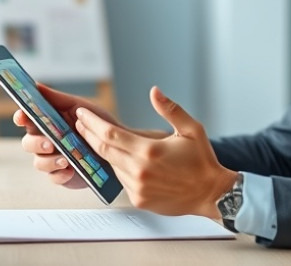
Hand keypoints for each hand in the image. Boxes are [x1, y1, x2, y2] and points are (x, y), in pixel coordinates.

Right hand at [14, 83, 167, 189]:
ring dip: (48, 161)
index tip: (23, 117)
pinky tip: (70, 170)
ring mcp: (53, 159)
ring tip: (65, 159)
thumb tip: (36, 85)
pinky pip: (53, 177)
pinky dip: (60, 174)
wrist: (120, 145)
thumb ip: (57, 98)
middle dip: (36, 143)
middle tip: (50, 143)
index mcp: (48, 122)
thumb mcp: (79, 107)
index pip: (27, 119)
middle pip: (28, 143)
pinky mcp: (63, 175)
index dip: (21, 117)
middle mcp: (47, 141)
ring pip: (38, 162)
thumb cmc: (98, 123)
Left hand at [75, 86, 237, 218]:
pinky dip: (119, 168)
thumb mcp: (191, 129)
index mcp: (149, 150)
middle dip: (88, 135)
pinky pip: (122, 180)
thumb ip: (170, 109)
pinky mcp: (139, 199)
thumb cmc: (202, 160)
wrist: (210, 193)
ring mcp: (138, 187)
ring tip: (97, 138)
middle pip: (103, 149)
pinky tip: (123, 160)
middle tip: (79, 123)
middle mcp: (140, 170)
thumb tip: (154, 91)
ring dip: (104, 152)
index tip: (81, 114)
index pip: (110, 134)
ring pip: (111, 165)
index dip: (92, 123)